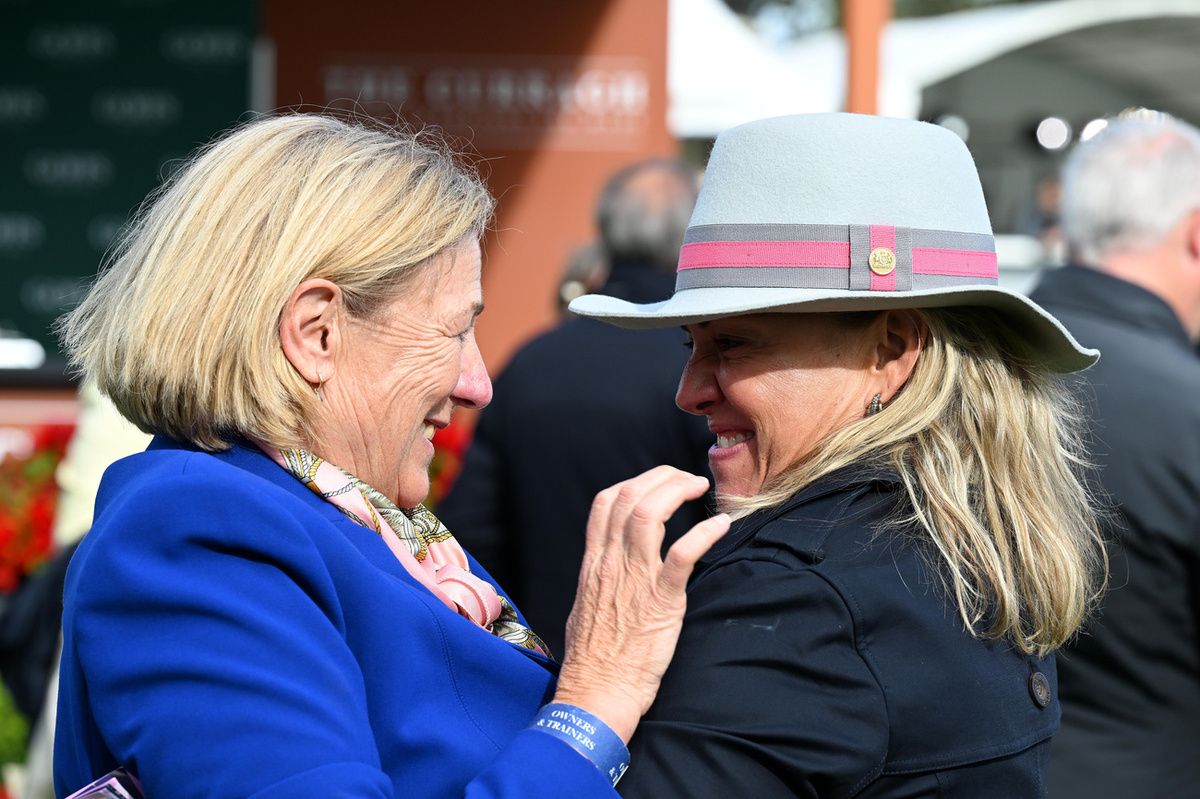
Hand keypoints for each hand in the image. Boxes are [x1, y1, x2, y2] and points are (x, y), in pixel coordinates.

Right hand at [553, 466, 730, 741]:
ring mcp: (636, 580)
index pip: (605, 503)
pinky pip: (683, 554)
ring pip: (651, 512)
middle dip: (662, 476)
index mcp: (594, 563)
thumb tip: (612, 566)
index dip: (634, 482)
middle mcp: (612, 563)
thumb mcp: (585, 606)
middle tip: (686, 478)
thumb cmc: (593, 659)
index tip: (657, 483)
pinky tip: (721, 525)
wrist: (597, 693)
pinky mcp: (661, 601)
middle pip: (631, 496)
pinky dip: (705, 532)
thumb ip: (599, 580)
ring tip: (700, 487)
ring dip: (679, 490)